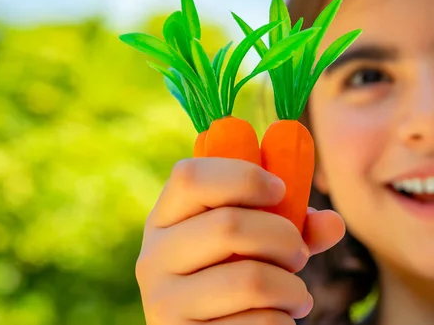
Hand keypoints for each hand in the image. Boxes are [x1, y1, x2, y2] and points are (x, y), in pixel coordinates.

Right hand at [135, 157, 345, 323]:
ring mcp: (163, 302)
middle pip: (228, 224)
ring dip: (292, 288)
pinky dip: (283, 321)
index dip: (242, 176)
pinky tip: (275, 321)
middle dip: (284, 237)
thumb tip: (332, 222)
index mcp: (163, 220)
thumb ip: (286, 226)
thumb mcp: (249, 246)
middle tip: (298, 254)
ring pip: (251, 279)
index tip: (280, 190)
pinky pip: (259, 323)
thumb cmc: (232, 282)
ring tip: (295, 295)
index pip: (190, 177)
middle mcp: (153, 257)